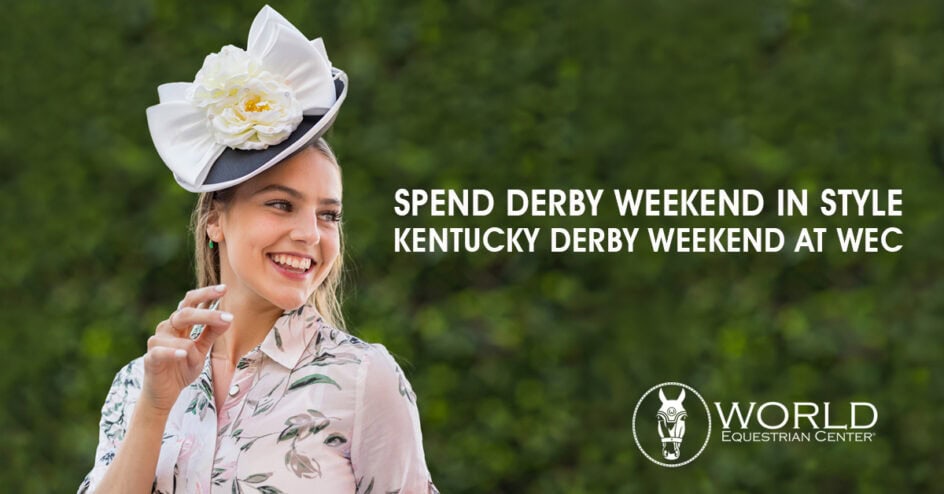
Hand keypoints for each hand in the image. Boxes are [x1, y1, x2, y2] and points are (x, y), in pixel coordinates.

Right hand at [141, 284, 232, 413]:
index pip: (190, 302)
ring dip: (193, 350)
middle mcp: (167, 328)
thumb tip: (229, 317)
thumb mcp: (202, 349)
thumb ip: (211, 333)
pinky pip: (161, 351)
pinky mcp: (150, 358)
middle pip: (185, 314)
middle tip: (227, 317)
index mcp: (179, 323)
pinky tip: (182, 354)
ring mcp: (157, 342)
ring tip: (196, 359)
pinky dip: (173, 352)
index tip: (224, 288)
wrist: (164, 392)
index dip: (206, 293)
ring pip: (179, 338)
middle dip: (207, 314)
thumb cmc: (182, 367)